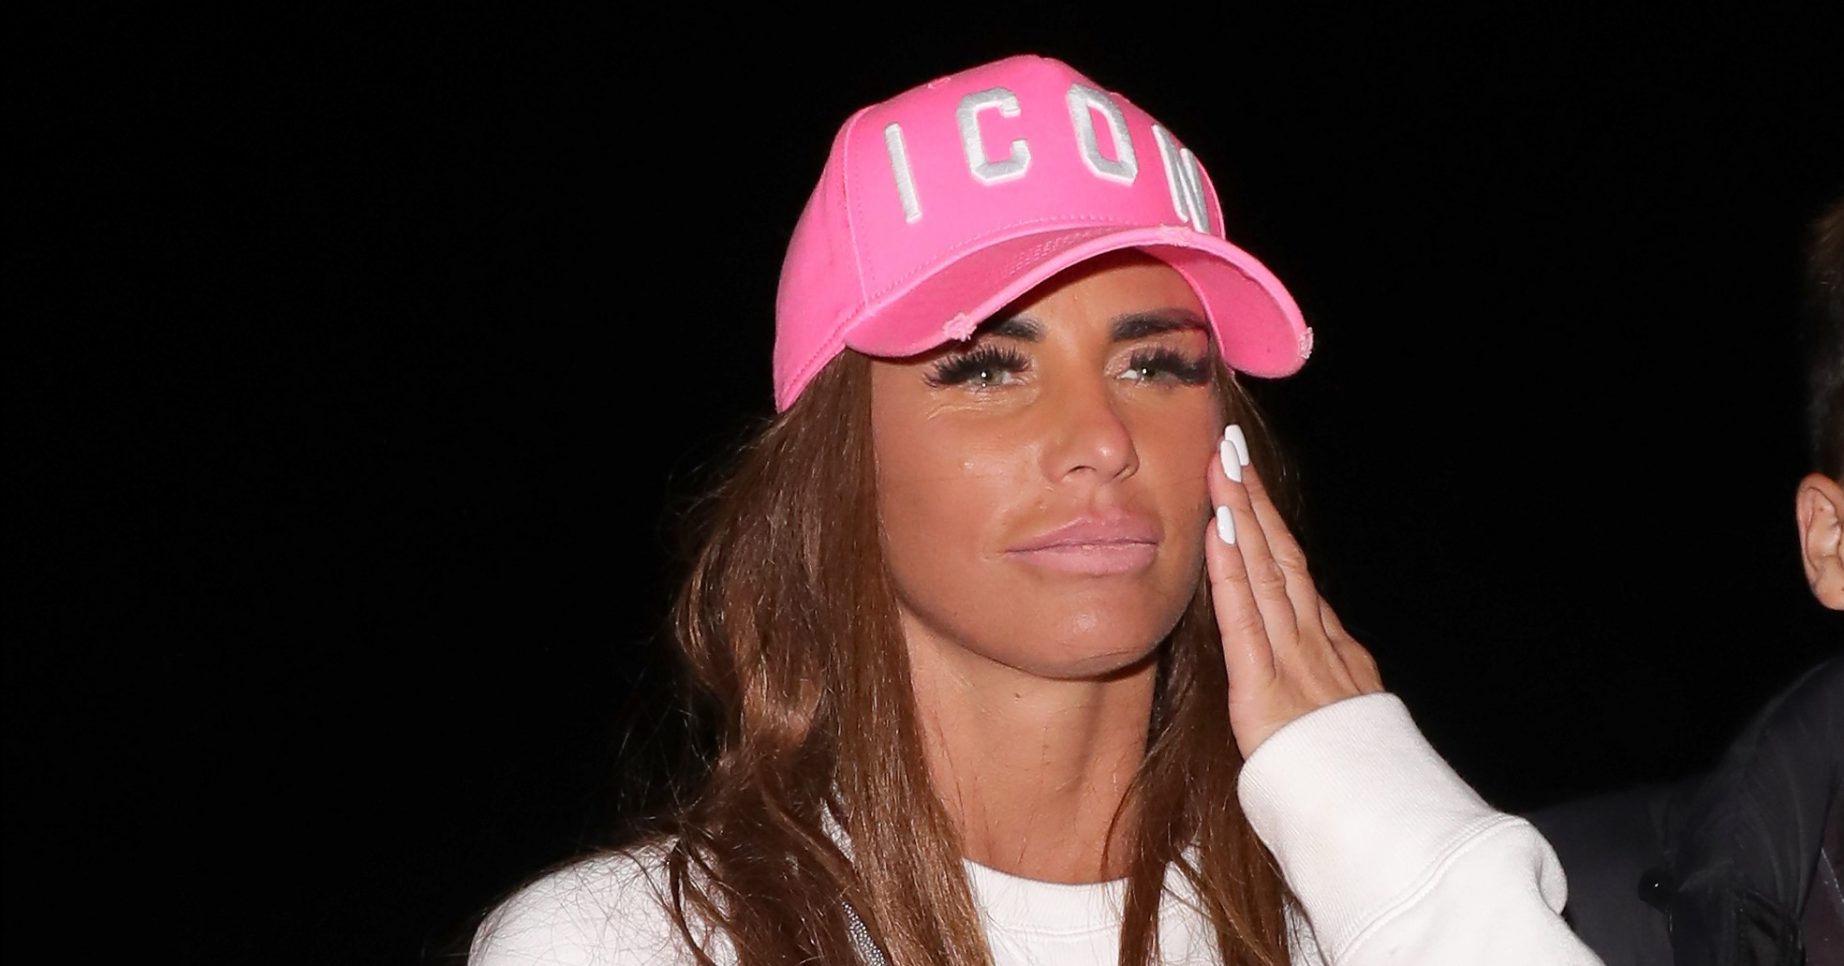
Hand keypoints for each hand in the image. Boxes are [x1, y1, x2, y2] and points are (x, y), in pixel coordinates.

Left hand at [1206, 424, 1383, 758]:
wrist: (1378, 821)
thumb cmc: (1357, 783)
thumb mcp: (1353, 720)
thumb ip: (1334, 681)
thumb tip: (1324, 646)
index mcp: (1334, 652)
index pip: (1294, 574)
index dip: (1269, 523)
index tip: (1249, 480)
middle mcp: (1315, 645)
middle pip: (1281, 557)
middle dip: (1254, 499)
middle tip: (1231, 447)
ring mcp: (1293, 663)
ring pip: (1265, 574)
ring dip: (1241, 516)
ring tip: (1220, 467)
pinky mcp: (1264, 691)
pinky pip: (1244, 621)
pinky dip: (1230, 572)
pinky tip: (1217, 531)